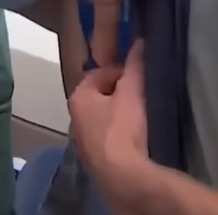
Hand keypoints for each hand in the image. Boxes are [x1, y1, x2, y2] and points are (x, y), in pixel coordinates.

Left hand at [69, 41, 148, 199]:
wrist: (123, 176)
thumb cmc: (122, 128)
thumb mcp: (132, 92)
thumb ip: (135, 66)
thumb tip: (139, 40)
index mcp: (78, 96)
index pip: (99, 73)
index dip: (120, 70)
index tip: (139, 75)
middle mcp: (75, 117)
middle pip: (101, 95)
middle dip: (120, 92)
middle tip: (143, 93)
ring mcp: (84, 140)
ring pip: (105, 117)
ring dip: (120, 113)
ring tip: (143, 114)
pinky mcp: (96, 158)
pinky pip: (109, 136)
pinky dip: (121, 132)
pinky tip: (137, 136)